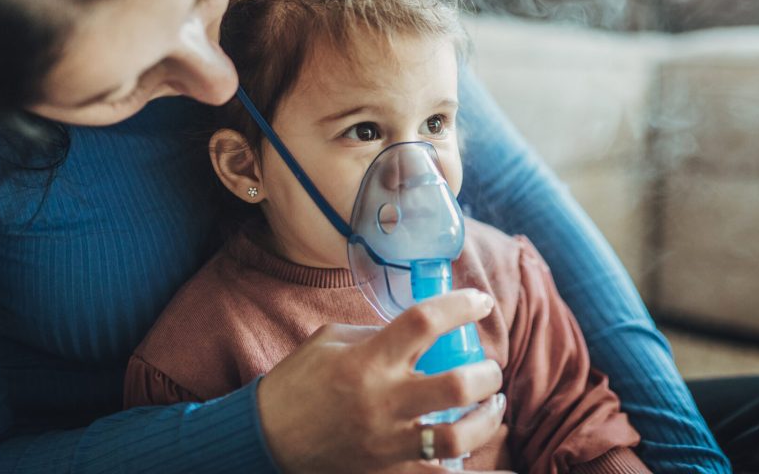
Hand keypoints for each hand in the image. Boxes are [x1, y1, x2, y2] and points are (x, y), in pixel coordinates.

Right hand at [256, 288, 507, 473]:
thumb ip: (378, 334)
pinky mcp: (387, 472)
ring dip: (486, 419)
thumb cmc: (298, 382)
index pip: (424, 321)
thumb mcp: (331, 341)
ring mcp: (387, 442)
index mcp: (368, 360)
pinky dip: (464, 465)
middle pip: (456, 386)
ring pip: (457, 438)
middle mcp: (382, 401)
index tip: (481, 301)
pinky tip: (472, 446)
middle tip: (490, 367)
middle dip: (487, 373)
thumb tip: (421, 332)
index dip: (460, 306)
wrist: (266, 440)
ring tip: (491, 405)